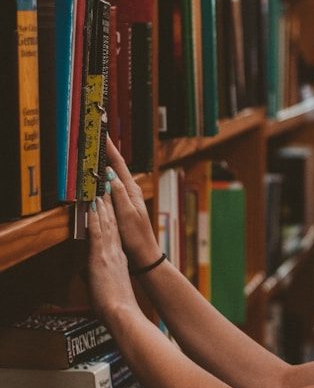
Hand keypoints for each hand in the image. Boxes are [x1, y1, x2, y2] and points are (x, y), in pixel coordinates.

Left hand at [86, 193, 139, 323]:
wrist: (122, 313)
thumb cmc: (116, 307)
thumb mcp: (107, 287)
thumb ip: (96, 278)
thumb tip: (86, 276)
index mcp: (118, 260)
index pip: (114, 233)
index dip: (111, 217)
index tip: (108, 204)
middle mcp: (115, 253)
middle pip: (112, 224)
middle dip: (108, 205)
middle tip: (106, 188)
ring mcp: (109, 253)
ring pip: (106, 224)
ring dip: (102, 206)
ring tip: (100, 190)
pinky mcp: (101, 257)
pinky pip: (98, 233)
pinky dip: (95, 219)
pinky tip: (92, 207)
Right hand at [105, 139, 161, 269]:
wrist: (144, 254)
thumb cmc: (136, 237)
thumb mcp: (126, 215)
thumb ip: (118, 194)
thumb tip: (109, 175)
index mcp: (132, 190)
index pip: (118, 164)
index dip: (109, 148)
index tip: (102, 133)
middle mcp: (130, 191)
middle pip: (116, 166)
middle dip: (106, 150)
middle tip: (95, 136)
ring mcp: (126, 198)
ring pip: (112, 175)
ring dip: (104, 162)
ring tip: (94, 149)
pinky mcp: (122, 205)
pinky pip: (110, 186)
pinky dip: (103, 178)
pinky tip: (97, 176)